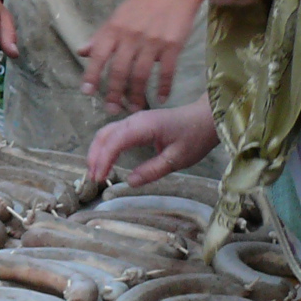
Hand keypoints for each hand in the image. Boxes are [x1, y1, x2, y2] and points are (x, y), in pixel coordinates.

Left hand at [80, 0, 203, 114]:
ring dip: (136, 95)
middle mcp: (131, 37)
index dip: (91, 75)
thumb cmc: (143, 4)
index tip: (87, 92)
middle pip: (119, 71)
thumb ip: (100, 36)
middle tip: (112, 110)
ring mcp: (152, 42)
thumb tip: (81, 52)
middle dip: (114, 93)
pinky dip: (163, 87)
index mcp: (114, 29)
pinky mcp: (173, 45)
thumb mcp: (117, 15)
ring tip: (134, 108)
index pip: (99, 56)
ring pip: (141, 75)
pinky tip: (160, 98)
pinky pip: (166, 71)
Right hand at [85, 102, 220, 187]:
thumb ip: (152, 170)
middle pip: (104, 135)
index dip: (103, 160)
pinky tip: (105, 161)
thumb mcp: (178, 159)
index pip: (115, 142)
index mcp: (144, 126)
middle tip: (93, 178)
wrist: (207, 117)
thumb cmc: (195, 136)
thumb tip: (129, 182)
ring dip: (97, 152)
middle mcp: (134, 120)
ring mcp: (134, 120)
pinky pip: (113, 133)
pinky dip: (104, 147)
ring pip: (106, 133)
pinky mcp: (136, 124)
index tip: (99, 179)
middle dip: (94, 157)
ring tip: (95, 172)